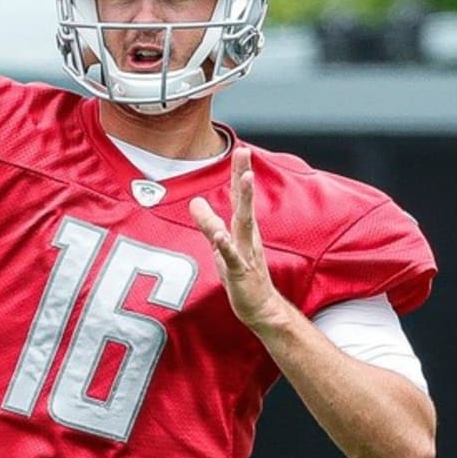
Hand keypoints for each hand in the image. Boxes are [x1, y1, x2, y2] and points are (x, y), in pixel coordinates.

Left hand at [190, 146, 287, 332]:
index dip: (239, 173)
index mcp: (243, 229)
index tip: (241, 149)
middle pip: (245, 202)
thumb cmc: (241, 275)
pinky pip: (234, 257)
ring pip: (244, 224)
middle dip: (244, 176)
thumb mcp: (220, 246)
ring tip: (246, 179)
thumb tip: (194, 202)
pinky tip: (220, 236)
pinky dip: (226, 246)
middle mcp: (247, 236)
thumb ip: (208, 223)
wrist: (261, 308)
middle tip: (245, 153)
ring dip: (246, 201)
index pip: (241, 196)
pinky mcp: (241, 272)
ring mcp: (246, 253)